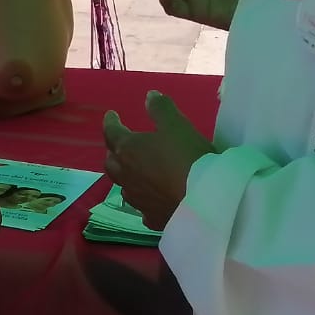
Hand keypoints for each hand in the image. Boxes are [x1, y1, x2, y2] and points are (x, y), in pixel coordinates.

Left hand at [103, 91, 214, 230]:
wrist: (204, 201)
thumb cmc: (188, 156)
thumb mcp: (177, 125)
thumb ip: (161, 109)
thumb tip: (149, 96)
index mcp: (128, 149)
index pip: (111, 133)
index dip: (110, 122)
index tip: (111, 115)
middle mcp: (126, 175)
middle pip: (111, 162)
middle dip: (113, 151)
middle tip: (120, 144)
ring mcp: (137, 199)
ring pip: (123, 186)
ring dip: (126, 176)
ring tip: (133, 171)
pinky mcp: (151, 218)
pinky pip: (141, 207)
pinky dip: (143, 199)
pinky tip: (150, 200)